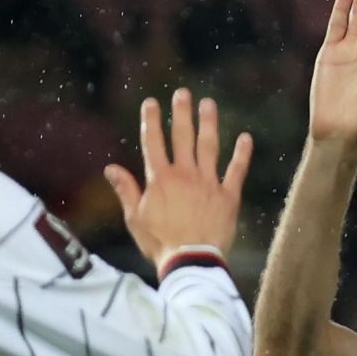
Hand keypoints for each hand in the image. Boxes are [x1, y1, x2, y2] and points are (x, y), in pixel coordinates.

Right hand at [104, 88, 252, 264]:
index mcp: (160, 179)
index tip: (151, 103)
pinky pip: (236, 171)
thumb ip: (126, 190)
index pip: (153, 142)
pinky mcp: (228, 196)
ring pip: (209, 146)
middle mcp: (184, 175)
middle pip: (182, 137)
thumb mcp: (135, 218)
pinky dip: (242, 154)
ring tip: (208, 104)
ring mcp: (208, 183)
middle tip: (183, 94)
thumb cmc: (160, 243)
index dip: (151, 121)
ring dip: (209, 123)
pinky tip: (246, 138)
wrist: (190, 261)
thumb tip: (110, 168)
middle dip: (182, 113)